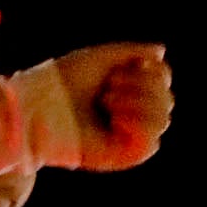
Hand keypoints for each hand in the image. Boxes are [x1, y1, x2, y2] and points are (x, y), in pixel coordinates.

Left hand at [55, 43, 172, 169]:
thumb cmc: (63, 81)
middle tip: (109, 87)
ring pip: (163, 119)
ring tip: (108, 100)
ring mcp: (127, 136)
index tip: (125, 67)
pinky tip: (116, 119)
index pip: (163, 80)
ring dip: (139, 102)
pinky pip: (152, 144)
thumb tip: (161, 51)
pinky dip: (138, 125)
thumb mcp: (101, 58)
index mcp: (126, 89)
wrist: (40, 106)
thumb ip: (132, 52)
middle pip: (167, 99)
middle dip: (142, 86)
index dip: (153, 71)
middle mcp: (130, 114)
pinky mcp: (121, 155)